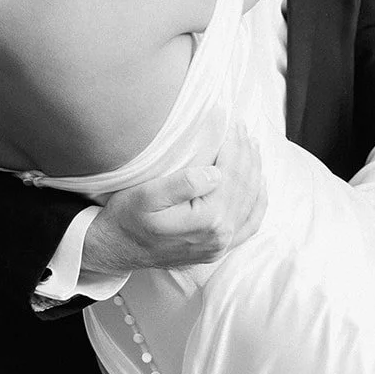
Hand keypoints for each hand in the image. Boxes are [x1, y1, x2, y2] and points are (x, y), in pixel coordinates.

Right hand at [81, 125, 266, 276]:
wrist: (115, 249)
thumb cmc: (127, 218)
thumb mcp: (146, 196)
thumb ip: (182, 185)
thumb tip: (217, 174)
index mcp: (207, 220)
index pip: (231, 174)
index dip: (236, 146)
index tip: (236, 124)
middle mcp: (219, 236)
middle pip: (244, 187)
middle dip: (247, 154)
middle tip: (245, 129)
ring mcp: (220, 246)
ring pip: (250, 203)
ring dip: (254, 172)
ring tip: (253, 148)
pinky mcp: (217, 249)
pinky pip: (248, 226)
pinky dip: (257, 203)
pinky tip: (259, 186)